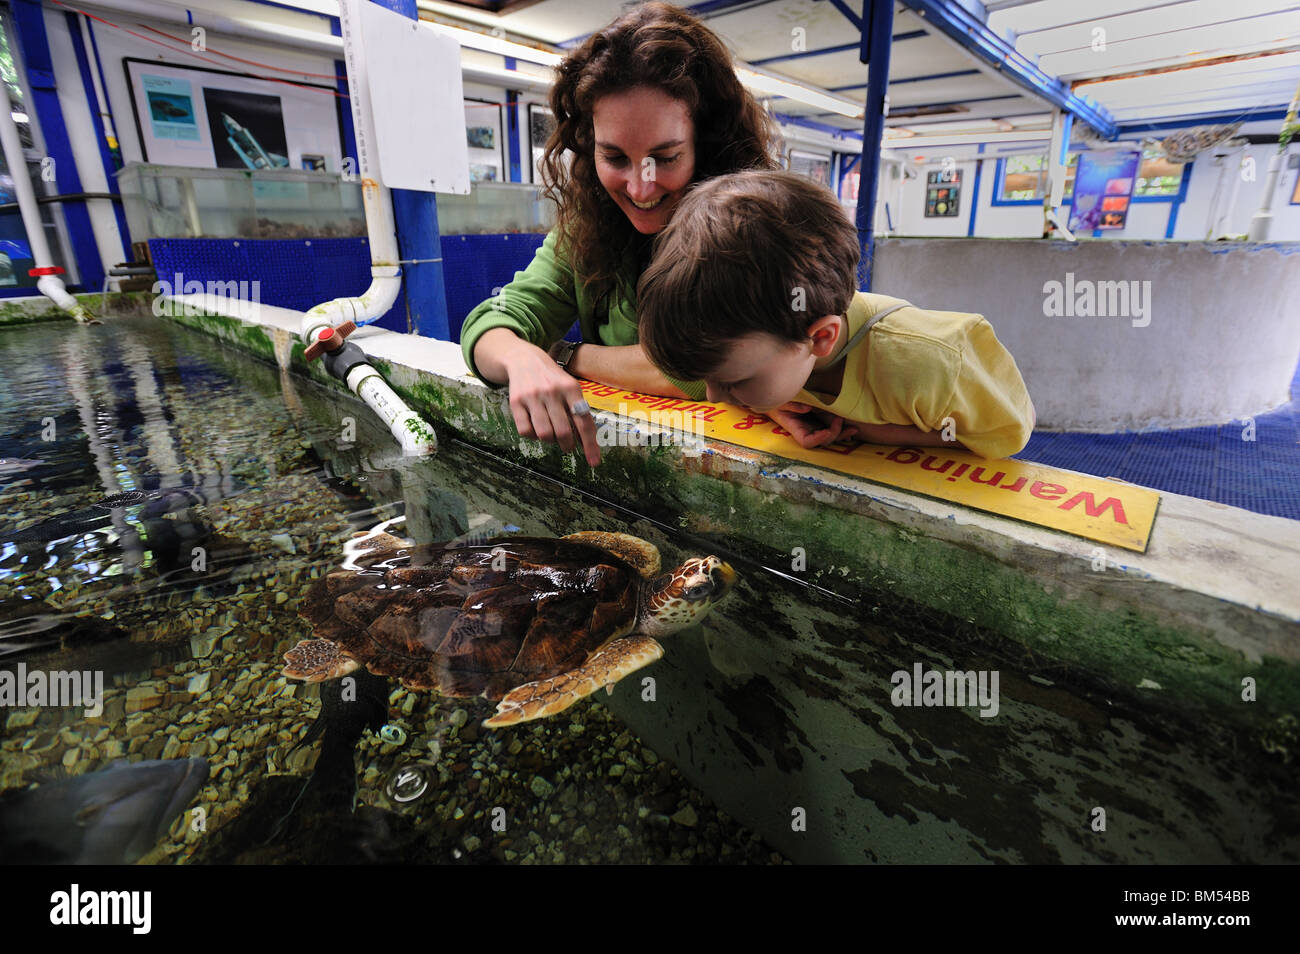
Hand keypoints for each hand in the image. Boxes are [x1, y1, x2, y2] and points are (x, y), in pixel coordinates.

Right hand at [501, 343, 600, 466]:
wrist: (523, 359)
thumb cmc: (552, 379)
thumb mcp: (569, 387)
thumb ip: (578, 411)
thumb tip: (586, 442)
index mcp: (571, 388)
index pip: (584, 422)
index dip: (590, 445)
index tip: (594, 462)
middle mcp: (552, 391)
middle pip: (563, 432)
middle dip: (568, 445)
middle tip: (568, 446)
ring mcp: (532, 396)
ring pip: (544, 434)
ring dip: (550, 441)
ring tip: (551, 435)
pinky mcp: (515, 402)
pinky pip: (525, 431)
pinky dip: (532, 436)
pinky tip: (535, 428)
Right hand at [765, 402, 858, 448]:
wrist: (779, 395)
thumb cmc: (777, 400)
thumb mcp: (781, 401)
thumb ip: (792, 405)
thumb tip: (808, 408)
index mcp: (796, 429)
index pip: (807, 442)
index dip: (818, 440)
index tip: (826, 431)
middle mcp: (807, 430)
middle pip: (823, 441)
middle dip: (834, 433)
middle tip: (838, 418)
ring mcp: (816, 425)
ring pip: (831, 436)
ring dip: (843, 434)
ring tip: (854, 428)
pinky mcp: (822, 418)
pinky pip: (833, 426)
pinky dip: (843, 428)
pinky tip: (852, 426)